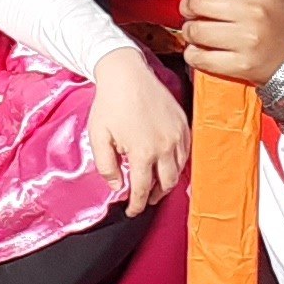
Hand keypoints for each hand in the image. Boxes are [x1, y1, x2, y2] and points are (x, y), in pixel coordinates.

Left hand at [85, 48, 190, 214]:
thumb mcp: (98, 137)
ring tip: (155, 185)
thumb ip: (106, 167)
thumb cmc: (110, 103)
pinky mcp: (183, 124)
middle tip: (144, 200)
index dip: (136, 205)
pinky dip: (177, 164)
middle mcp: (165, 147)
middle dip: (154, 196)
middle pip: (166, 184)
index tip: (132, 211)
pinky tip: (166, 164)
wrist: (126, 73)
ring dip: (167, 182)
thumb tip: (116, 186)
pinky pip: (185, 153)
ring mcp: (177, 135)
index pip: (142, 189)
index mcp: (143, 153)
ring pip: (179, 170)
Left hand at [177, 0, 283, 88]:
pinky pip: (200, 58)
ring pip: (195, 30)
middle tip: (191, 8)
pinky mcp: (241, 65)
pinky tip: (199, 50)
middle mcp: (253, 11)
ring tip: (195, 29)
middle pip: (199, 2)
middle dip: (188, 5)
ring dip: (189, 30)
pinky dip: (193, 54)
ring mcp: (247, 40)